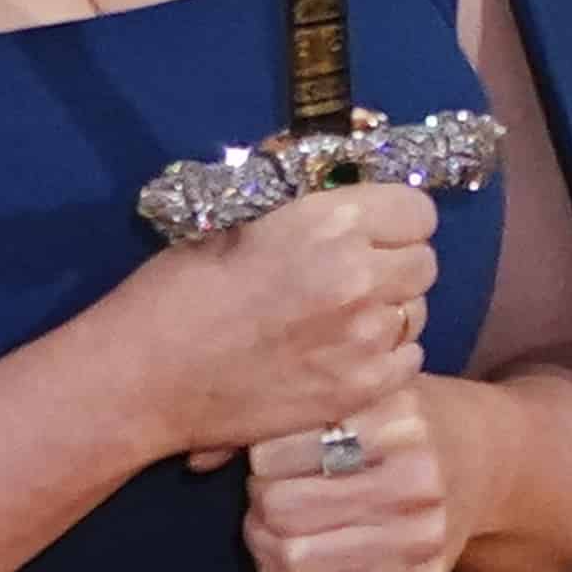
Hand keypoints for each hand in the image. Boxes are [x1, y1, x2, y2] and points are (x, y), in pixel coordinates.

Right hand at [104, 183, 436, 474]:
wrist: (148, 377)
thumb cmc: (178, 289)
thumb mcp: (233, 218)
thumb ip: (300, 200)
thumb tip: (340, 181)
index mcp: (328, 224)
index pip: (416, 209)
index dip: (392, 214)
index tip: (367, 224)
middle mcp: (361, 279)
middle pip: (424, 260)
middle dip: (392, 259)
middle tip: (350, 269)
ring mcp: (367, 342)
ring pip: (417, 310)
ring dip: (388, 306)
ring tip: (339, 314)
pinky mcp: (363, 390)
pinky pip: (408, 357)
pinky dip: (384, 351)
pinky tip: (340, 350)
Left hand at [236, 389, 464, 571]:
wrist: (484, 459)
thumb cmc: (394, 417)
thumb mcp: (355, 390)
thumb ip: (287, 410)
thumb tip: (201, 457)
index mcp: (392, 418)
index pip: (277, 450)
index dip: (256, 457)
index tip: (265, 454)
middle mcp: (414, 478)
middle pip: (281, 508)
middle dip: (257, 503)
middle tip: (262, 494)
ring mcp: (422, 536)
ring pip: (295, 558)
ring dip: (265, 545)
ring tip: (272, 526)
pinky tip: (282, 567)